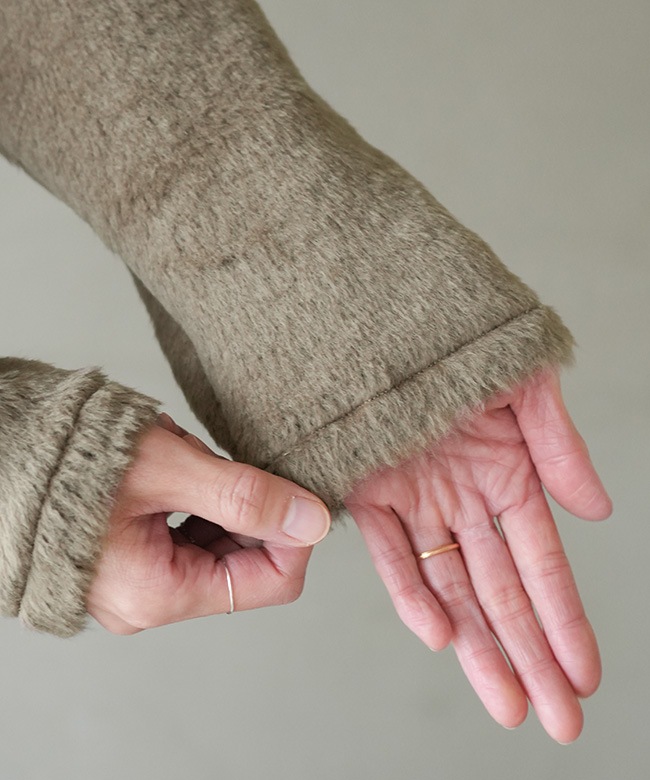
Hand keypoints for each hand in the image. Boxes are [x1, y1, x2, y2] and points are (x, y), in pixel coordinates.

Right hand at [87, 414, 330, 634]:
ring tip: (179, 459)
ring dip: (217, 495)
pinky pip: (189, 532)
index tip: (296, 490)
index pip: (270, 583)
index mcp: (158, 593)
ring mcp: (137, 582)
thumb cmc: (66, 459)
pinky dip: (195, 496)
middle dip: (246, 505)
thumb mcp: (168, 469)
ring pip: (218, 541)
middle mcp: (148, 600)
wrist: (2, 450)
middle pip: (244, 561)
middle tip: (214, 460)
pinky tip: (169, 466)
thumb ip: (246, 496)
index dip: (295, 536)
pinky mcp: (129, 558)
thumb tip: (311, 519)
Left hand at [344, 369, 611, 742]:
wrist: (382, 317)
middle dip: (531, 655)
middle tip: (557, 717)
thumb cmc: (461, 341)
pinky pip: (391, 553)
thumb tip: (599, 511)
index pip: (542, 564)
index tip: (584, 673)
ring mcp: (418, 502)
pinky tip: (441, 636)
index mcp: (507, 477)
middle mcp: (464, 500)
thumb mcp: (526, 385)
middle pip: (502, 592)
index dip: (564, 618)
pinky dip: (412, 594)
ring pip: (452, 588)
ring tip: (508, 703)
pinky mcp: (368, 493)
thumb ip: (560, 447)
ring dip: (478, 647)